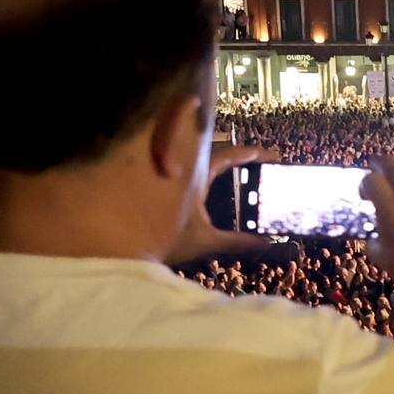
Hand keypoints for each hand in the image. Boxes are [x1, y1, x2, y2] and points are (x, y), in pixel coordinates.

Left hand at [167, 143, 276, 265]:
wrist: (122, 244)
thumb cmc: (162, 240)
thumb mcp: (205, 241)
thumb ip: (237, 241)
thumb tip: (266, 244)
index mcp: (196, 174)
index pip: (229, 155)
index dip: (252, 154)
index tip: (271, 155)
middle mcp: (182, 167)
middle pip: (213, 150)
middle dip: (236, 154)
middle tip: (256, 162)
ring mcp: (168, 171)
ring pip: (197, 156)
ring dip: (217, 160)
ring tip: (236, 172)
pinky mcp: (158, 180)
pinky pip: (185, 167)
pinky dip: (201, 171)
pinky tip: (207, 187)